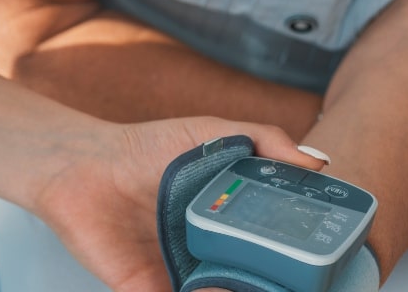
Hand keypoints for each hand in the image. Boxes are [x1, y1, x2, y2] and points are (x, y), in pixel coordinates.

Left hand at [29, 117, 326, 290]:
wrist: (83, 163)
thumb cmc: (146, 147)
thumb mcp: (213, 133)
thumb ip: (266, 140)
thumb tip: (319, 162)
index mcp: (231, 226)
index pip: (275, 256)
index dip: (299, 266)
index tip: (324, 269)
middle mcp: (211, 258)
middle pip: (254, 285)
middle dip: (277, 287)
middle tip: (294, 284)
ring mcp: (182, 278)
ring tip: (253, 287)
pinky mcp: (147, 291)